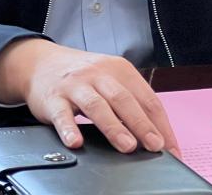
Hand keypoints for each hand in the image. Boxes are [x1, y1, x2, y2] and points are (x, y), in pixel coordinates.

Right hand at [0, 39, 179, 155]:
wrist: (41, 63)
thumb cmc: (83, 76)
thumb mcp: (110, 79)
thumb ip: (131, 102)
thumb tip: (156, 135)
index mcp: (119, 70)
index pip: (147, 97)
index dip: (161, 124)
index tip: (170, 148)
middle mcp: (98, 74)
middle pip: (124, 99)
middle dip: (141, 124)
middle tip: (155, 145)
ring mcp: (75, 85)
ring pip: (97, 105)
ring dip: (113, 127)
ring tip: (127, 146)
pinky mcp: (53, 98)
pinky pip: (62, 115)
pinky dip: (69, 129)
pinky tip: (76, 141)